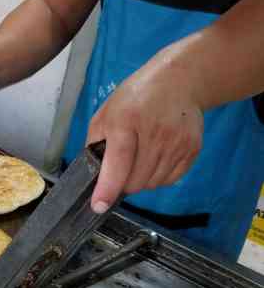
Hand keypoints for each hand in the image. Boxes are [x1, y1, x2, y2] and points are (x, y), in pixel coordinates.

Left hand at [87, 65, 203, 212]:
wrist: (178, 81)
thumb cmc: (136, 98)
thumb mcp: (106, 113)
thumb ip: (95, 144)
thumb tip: (94, 176)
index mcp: (126, 120)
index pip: (118, 162)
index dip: (108, 188)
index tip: (99, 205)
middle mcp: (155, 132)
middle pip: (135, 181)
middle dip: (124, 181)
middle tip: (123, 164)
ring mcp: (177, 142)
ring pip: (152, 184)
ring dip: (141, 179)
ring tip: (141, 155)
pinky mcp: (192, 149)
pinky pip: (169, 180)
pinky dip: (158, 176)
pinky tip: (156, 156)